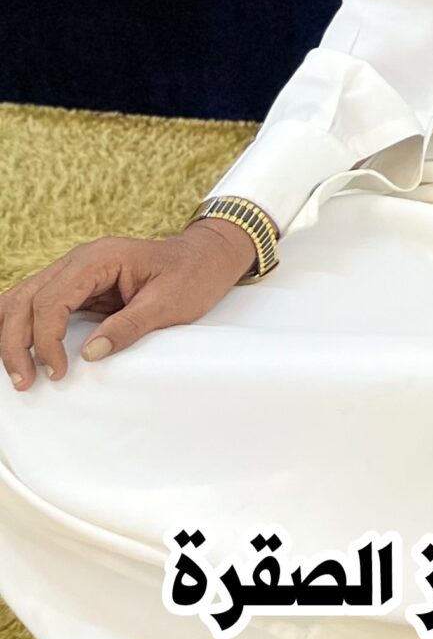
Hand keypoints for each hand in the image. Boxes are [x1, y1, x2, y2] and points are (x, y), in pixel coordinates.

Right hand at [0, 220, 254, 389]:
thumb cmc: (192, 275)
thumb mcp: (169, 303)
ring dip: (12, 335)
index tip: (58, 371)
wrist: (207, 257)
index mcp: (100, 258)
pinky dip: (23, 326)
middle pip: (25, 299)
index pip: (52, 300)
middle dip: (16, 342)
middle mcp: (79, 260)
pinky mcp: (76, 286)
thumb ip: (128, 326)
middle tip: (25, 381)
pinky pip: (37, 304)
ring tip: (18, 372)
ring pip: (22, 300)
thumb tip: (90, 354)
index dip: (46, 339)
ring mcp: (74, 271)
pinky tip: (19, 350)